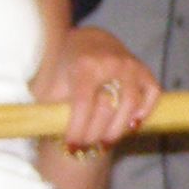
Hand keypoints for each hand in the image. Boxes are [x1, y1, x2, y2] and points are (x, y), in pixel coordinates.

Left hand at [41, 28, 161, 153]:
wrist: (88, 43)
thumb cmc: (66, 67)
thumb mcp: (53, 80)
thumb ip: (49, 103)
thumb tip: (37, 131)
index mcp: (85, 64)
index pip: (84, 103)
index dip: (78, 128)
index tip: (72, 144)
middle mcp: (111, 62)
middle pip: (108, 107)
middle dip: (96, 133)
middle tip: (86, 146)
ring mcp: (131, 66)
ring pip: (131, 104)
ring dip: (118, 128)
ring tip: (106, 141)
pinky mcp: (145, 71)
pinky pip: (152, 93)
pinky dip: (145, 110)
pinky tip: (131, 124)